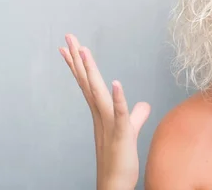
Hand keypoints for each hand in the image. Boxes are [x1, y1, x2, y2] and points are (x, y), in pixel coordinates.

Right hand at [59, 34, 150, 189]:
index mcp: (102, 111)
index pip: (89, 83)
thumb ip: (136, 115)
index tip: (70, 46)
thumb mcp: (131, 131)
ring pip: (99, 92)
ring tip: (84, 50)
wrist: (115, 184)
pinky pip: (120, 113)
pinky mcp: (121, 134)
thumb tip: (144, 103)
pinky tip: (115, 83)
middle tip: (67, 37)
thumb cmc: (120, 159)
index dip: (80, 64)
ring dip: (92, 71)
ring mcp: (109, 123)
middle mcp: (101, 114)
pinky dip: (118, 98)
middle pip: (88, 81)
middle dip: (78, 59)